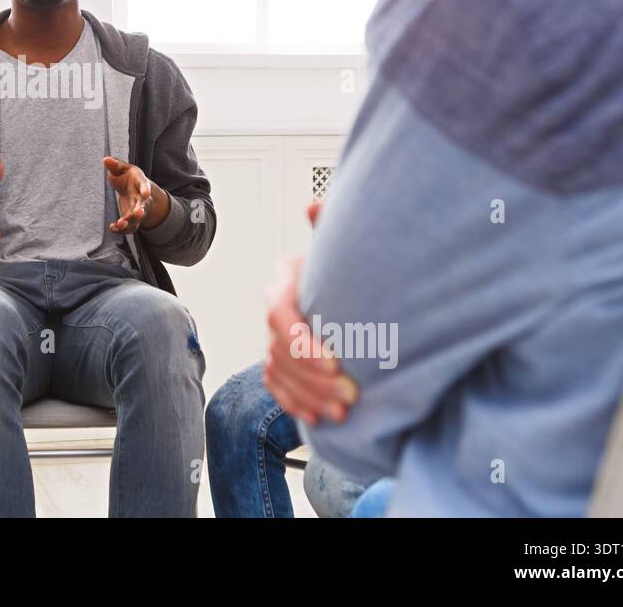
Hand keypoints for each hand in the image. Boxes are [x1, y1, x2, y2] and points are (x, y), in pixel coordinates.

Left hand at [103, 156, 167, 233]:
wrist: (134, 189)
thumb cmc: (127, 176)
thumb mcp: (122, 168)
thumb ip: (115, 165)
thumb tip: (106, 159)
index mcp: (140, 182)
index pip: (145, 184)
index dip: (146, 189)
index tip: (147, 193)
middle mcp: (141, 197)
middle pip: (143, 204)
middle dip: (141, 209)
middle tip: (138, 214)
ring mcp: (137, 209)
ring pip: (137, 218)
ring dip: (130, 221)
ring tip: (120, 224)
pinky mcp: (132, 218)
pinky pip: (130, 227)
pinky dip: (122, 229)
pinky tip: (113, 228)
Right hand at [262, 201, 358, 425]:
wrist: (344, 292)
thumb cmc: (344, 270)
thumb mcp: (336, 249)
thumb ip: (327, 228)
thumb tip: (315, 203)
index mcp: (284, 285)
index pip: (280, 316)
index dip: (303, 341)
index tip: (335, 360)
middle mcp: (273, 314)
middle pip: (280, 351)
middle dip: (314, 377)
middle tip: (350, 394)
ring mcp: (272, 341)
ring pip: (278, 374)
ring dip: (310, 396)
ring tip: (345, 410)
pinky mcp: (278, 363)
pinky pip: (277, 388)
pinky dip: (297, 405)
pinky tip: (322, 417)